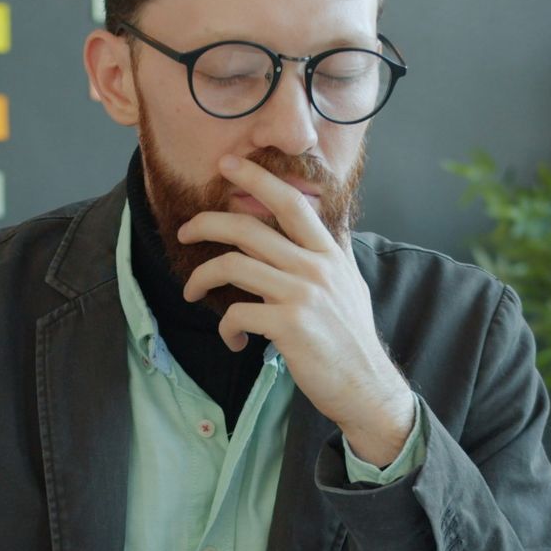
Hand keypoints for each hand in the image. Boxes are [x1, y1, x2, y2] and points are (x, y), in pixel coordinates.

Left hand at [178, 154, 415, 464]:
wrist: (365, 385)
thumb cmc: (351, 337)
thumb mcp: (350, 284)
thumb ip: (334, 251)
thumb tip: (329, 223)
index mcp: (329, 253)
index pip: (290, 203)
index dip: (257, 178)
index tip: (228, 165)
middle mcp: (316, 267)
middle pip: (247, 228)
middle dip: (206, 224)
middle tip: (185, 232)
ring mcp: (301, 294)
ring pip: (233, 266)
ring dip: (201, 278)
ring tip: (191, 292)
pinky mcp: (287, 325)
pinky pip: (236, 313)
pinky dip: (225, 328)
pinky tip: (234, 340)